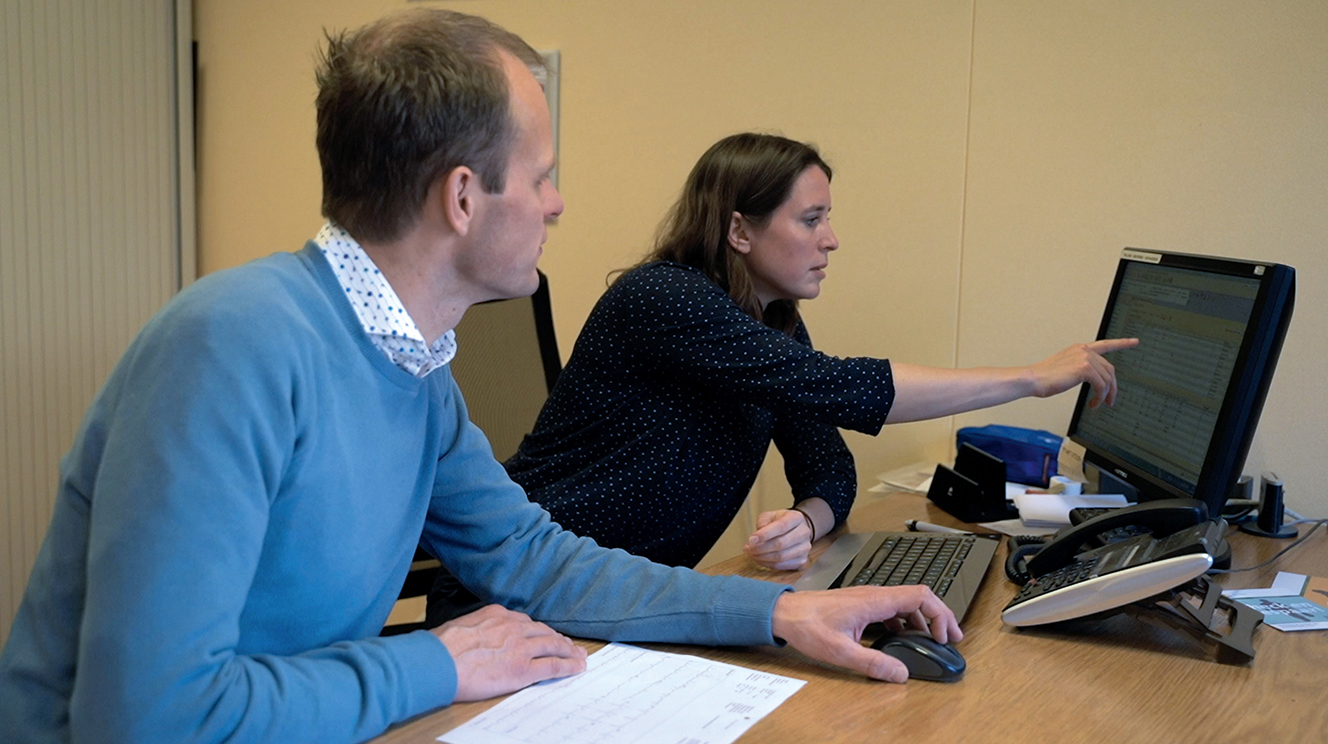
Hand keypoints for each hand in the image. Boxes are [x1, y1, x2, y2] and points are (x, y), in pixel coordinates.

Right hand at [431, 604, 586, 701]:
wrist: (438, 661)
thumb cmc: (440, 646)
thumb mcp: (460, 624)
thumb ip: (476, 627)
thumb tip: (474, 635)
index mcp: (497, 614)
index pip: (525, 621)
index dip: (538, 630)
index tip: (543, 634)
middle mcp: (513, 627)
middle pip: (543, 631)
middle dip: (557, 638)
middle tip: (568, 645)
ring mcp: (521, 648)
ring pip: (554, 645)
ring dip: (569, 651)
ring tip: (578, 655)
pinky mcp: (523, 669)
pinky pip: (553, 666)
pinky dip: (569, 666)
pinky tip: (577, 667)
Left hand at [743, 510, 812, 569]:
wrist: (795, 530)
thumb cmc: (781, 522)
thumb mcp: (770, 516)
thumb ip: (763, 522)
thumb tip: (757, 537)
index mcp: (796, 518)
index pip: (781, 526)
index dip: (765, 534)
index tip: (751, 540)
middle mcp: (804, 533)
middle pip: (781, 544)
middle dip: (760, 548)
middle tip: (748, 549)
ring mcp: (805, 548)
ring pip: (781, 557)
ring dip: (763, 558)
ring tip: (752, 554)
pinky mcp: (802, 560)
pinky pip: (783, 566)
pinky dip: (768, 564)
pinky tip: (760, 560)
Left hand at [771, 585, 960, 682]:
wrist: (784, 613)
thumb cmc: (806, 625)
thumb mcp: (841, 651)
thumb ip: (873, 663)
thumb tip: (900, 674)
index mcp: (875, 600)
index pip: (921, 595)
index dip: (940, 614)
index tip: (945, 636)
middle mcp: (875, 595)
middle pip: (919, 599)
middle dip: (939, 618)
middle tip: (951, 639)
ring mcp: (868, 598)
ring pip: (906, 604)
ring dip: (924, 621)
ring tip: (933, 641)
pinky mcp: (862, 605)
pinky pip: (893, 610)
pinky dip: (906, 623)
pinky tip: (905, 638)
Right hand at [1027, 338, 1137, 407]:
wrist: (1033, 379)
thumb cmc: (1043, 378)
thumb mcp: (1065, 370)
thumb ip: (1080, 370)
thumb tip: (1093, 382)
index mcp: (1079, 349)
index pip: (1104, 344)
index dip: (1121, 343)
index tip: (1133, 342)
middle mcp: (1083, 350)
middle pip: (1109, 369)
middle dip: (1112, 387)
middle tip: (1110, 401)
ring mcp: (1085, 357)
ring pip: (1107, 379)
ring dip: (1104, 395)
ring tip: (1097, 404)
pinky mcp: (1085, 368)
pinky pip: (1101, 386)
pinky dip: (1099, 397)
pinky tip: (1093, 403)